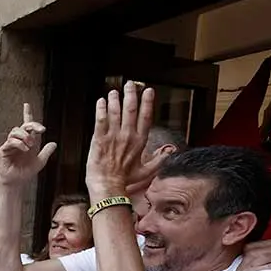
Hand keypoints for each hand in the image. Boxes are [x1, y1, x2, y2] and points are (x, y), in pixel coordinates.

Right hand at [0, 103, 56, 185]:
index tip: (27, 105)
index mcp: (28, 142)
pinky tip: (25, 149)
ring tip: (31, 145)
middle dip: (32, 125)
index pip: (27, 125)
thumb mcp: (40, 162)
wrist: (17, 183)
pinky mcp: (4, 150)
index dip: (27, 114)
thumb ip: (46, 152)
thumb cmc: (26, 173)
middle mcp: (19, 141)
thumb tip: (54, 144)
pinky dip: (19, 144)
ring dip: (25, 136)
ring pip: (15, 131)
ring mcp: (11, 145)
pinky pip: (10, 142)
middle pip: (23, 126)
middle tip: (41, 130)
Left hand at [86, 81, 154, 196]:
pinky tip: (100, 101)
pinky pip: (100, 120)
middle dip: (131, 95)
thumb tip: (170, 152)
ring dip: (114, 100)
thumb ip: (159, 161)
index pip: (146, 117)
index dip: (147, 102)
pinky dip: (100, 109)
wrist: (108, 186)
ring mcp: (113, 137)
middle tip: (130, 84)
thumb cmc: (125, 181)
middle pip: (131, 110)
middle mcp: (128, 136)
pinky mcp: (99, 139)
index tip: (148, 91)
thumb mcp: (146, 172)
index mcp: (139, 142)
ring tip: (113, 92)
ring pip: (115, 112)